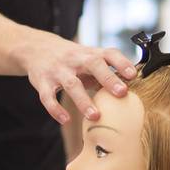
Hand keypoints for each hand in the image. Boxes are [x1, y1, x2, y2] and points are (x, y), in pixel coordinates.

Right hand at [22, 34, 137, 124]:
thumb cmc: (72, 58)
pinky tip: (66, 120)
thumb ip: (108, 72)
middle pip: (93, 65)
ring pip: (71, 84)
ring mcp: (58, 70)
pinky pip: (47, 97)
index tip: (133, 74)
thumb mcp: (90, 58)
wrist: (37, 48)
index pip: (109, 54)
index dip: (122, 63)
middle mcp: (75, 59)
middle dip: (108, 78)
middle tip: (121, 93)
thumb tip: (131, 88)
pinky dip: (56, 109)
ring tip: (95, 116)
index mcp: (90, 53)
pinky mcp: (42, 82)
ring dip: (83, 100)